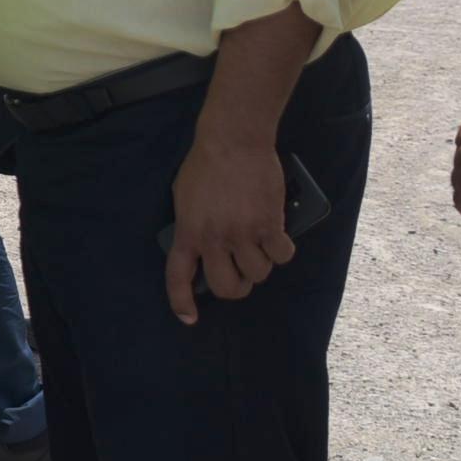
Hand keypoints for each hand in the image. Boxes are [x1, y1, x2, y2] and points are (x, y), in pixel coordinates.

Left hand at [164, 124, 293, 324]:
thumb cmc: (205, 165)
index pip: (178, 276)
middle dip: (236, 288)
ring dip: (261, 266)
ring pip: (258, 274)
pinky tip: (279, 238)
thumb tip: (204, 248)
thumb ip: (192, 226)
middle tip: (241, 275)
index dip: (182, 302)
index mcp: (188, 232)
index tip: (188, 319)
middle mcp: (214, 239)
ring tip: (260, 248)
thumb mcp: (184, 197)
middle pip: (226, 287)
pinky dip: (282, 251)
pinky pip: (282, 256)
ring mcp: (243, 234)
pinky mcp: (269, 225)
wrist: (232, 141)